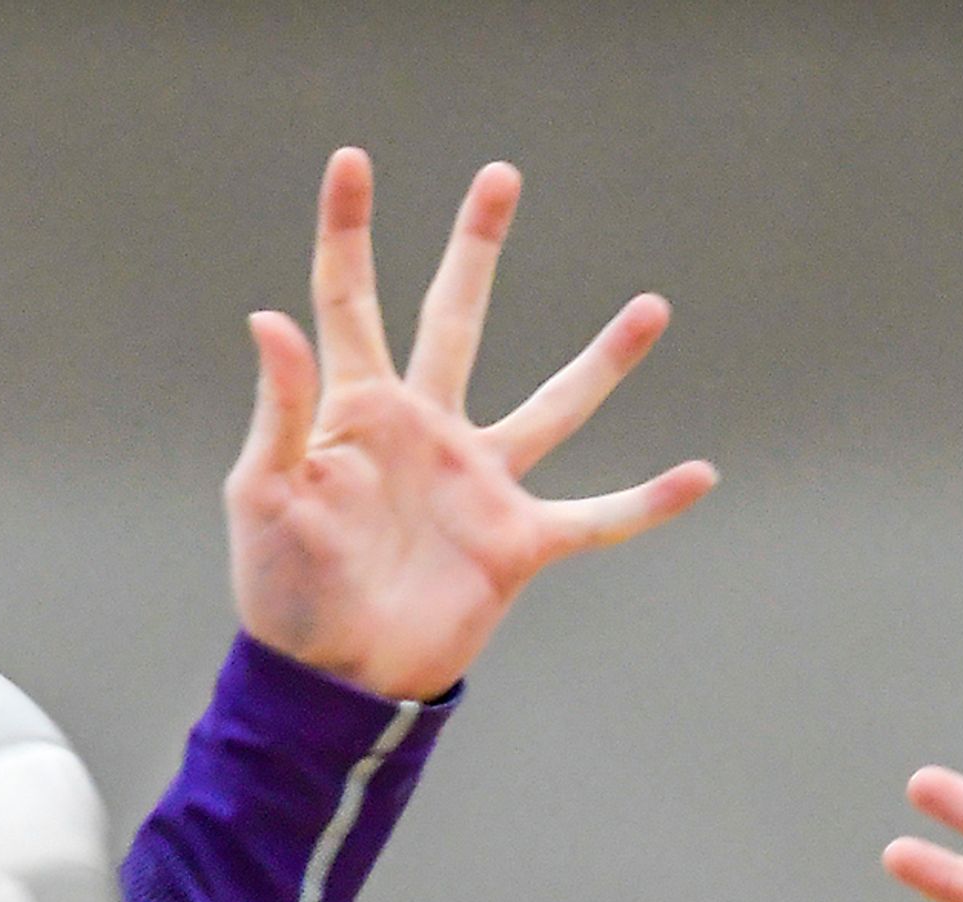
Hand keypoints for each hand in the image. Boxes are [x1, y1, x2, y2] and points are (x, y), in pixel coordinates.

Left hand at [227, 153, 715, 702]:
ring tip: (652, 307)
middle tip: (500, 176)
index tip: (353, 161)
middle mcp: (426, 429)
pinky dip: (646, 502)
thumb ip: (281, 407)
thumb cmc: (281, 590)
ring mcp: (479, 482)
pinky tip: (699, 476)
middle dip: (477, 247)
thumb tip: (271, 315)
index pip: (350, 300)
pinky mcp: (516, 542)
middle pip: (455, 317)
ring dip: (603, 360)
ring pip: (553, 405)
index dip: (349, 232)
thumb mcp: (263, 493)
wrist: (330, 679)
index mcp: (357, 409)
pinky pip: (596, 517)